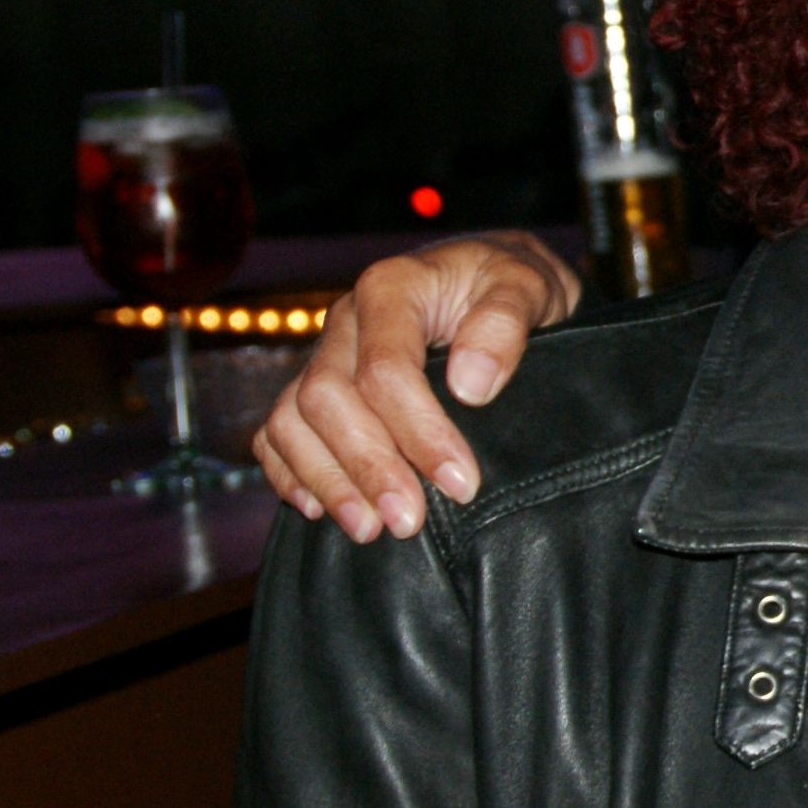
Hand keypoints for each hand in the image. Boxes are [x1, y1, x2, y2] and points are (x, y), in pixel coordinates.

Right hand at [254, 232, 581, 540]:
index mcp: (391, 288)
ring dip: (326, 479)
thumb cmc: (511, 283)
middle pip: (327, 398)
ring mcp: (324, 354)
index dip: (420, 432)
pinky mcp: (315, 386)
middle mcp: (345, 320)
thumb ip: (506, 323)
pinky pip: (277, 431)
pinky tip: (319, 510)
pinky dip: (289, 471)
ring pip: (292, 419)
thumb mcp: (529, 285)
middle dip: (367, 466)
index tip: (461, 483)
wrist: (491, 277)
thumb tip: (471, 384)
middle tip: (408, 522)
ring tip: (368, 530)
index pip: (386, 369)